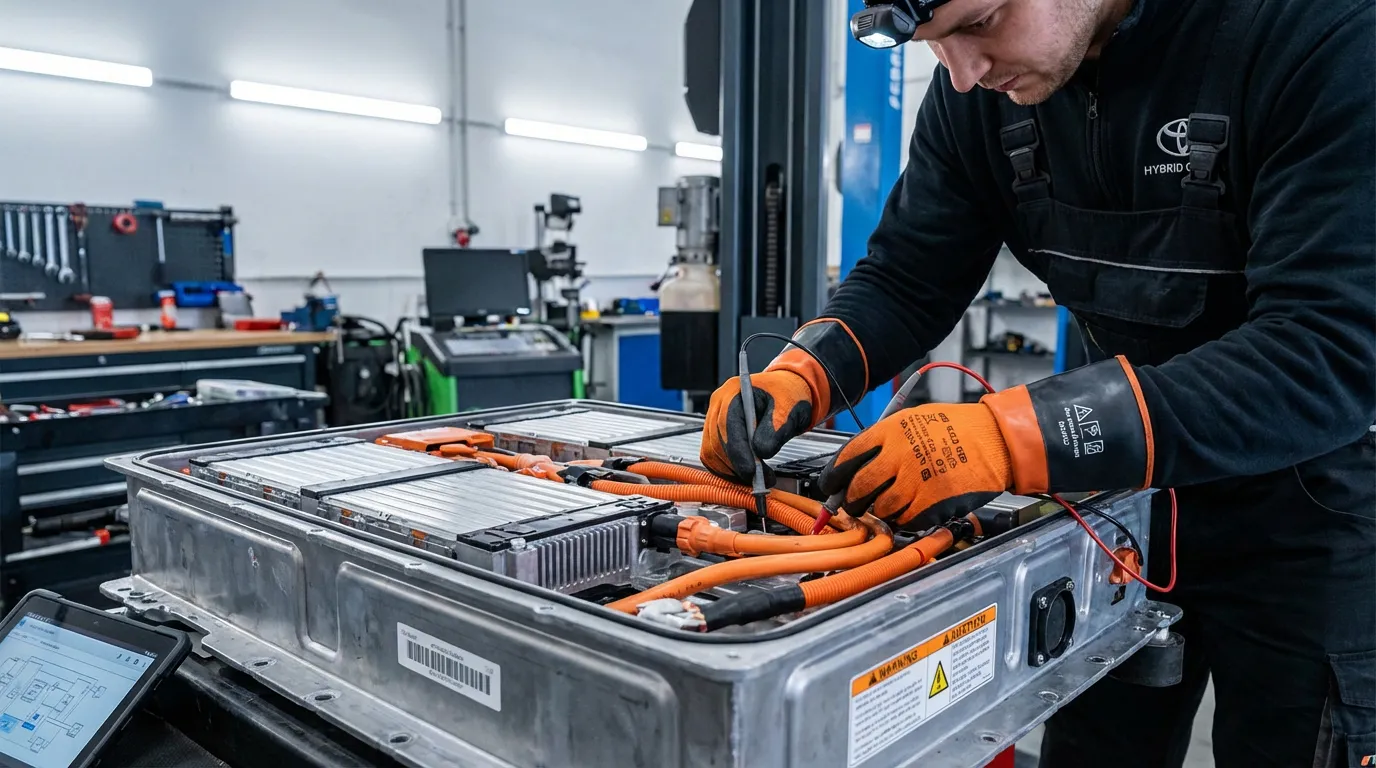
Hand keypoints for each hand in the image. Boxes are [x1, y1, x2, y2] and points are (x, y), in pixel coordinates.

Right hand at [700, 351, 827, 482]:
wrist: (787, 392)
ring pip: (711, 453)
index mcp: (734, 391)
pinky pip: (714, 456)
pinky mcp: (717, 433)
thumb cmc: (787, 394)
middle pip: (716, 441)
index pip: (727, 424)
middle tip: (760, 479)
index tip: (751, 470)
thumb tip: (761, 452)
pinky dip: (728, 470)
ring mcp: (715, 419)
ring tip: (756, 478)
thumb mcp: (788, 408)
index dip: (737, 450)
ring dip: (731, 470)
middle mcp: (719, 404)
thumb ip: (775, 429)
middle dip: (737, 465)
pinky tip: (745, 475)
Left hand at [818, 402, 1012, 530]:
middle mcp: (899, 455)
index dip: (833, 476)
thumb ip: (885, 441)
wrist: (996, 439)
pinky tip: (910, 511)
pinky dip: (903, 520)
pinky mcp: (932, 503)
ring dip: (880, 512)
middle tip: (855, 504)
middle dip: (852, 501)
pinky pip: (905, 521)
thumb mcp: (915, 420)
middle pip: (859, 488)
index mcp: (891, 431)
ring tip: (889, 506)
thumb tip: (856, 465)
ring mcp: (915, 481)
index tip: (830, 486)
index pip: (847, 458)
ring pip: (880, 509)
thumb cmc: (958, 427)